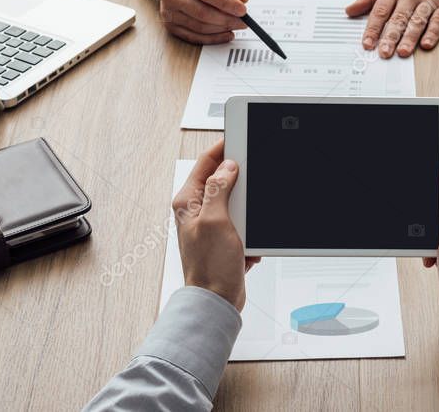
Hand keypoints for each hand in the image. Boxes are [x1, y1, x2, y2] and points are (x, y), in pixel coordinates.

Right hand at [155, 0, 249, 44]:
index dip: (226, 3)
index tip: (242, 9)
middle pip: (202, 12)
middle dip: (226, 19)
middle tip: (243, 21)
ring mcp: (167, 11)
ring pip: (199, 27)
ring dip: (221, 29)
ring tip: (236, 25)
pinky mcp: (170, 25)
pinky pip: (194, 37)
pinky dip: (213, 38)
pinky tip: (226, 34)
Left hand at [172, 139, 259, 309]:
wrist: (217, 300)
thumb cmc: (209, 267)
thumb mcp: (215, 220)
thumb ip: (219, 189)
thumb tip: (227, 166)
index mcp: (188, 201)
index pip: (206, 162)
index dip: (224, 148)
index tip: (240, 138)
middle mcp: (197, 209)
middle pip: (224, 180)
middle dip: (242, 187)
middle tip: (250, 193)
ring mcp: (211, 223)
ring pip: (237, 203)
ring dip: (248, 216)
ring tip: (245, 233)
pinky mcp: (224, 237)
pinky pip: (243, 223)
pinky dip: (250, 232)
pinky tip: (246, 248)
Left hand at [345, 0, 438, 57]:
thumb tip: (349, 11)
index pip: (379, 11)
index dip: (372, 29)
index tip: (367, 44)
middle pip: (398, 18)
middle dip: (390, 36)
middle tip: (384, 52)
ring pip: (417, 20)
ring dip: (410, 37)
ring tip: (402, 51)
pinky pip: (438, 20)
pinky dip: (432, 33)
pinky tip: (426, 44)